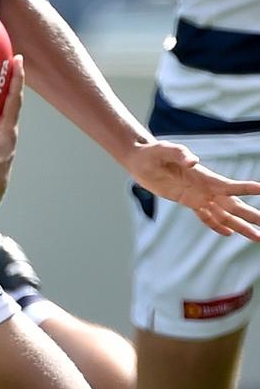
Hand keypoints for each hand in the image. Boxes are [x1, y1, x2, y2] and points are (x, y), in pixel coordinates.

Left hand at [129, 140, 259, 240]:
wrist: (141, 159)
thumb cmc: (154, 152)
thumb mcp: (165, 150)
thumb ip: (180, 154)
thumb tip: (193, 161)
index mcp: (204, 176)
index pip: (229, 186)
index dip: (245, 190)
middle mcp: (205, 188)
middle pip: (233, 205)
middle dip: (250, 216)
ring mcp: (198, 196)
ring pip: (224, 214)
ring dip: (240, 226)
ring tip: (257, 238)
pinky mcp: (188, 201)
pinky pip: (206, 216)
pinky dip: (217, 225)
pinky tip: (228, 233)